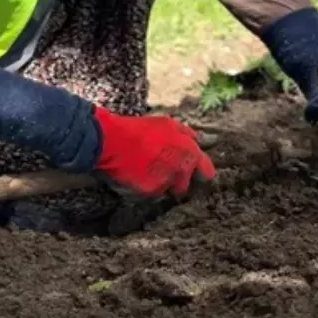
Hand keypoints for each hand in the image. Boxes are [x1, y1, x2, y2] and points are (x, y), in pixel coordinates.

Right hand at [92, 107, 216, 199]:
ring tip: (146, 170)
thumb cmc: (139, 130)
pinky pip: (153, 193)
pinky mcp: (149, 192)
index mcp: (188, 152)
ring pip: (168, 189)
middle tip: (164, 170)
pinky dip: (147, 187)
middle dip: (178, 180)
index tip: (200, 175)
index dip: (203, 173)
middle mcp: (180, 170)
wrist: (111, 142)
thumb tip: (197, 141)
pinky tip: (136, 175)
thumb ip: (186, 134)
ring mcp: (165, 182)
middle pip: (185, 184)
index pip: (206, 171)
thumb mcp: (166, 124)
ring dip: (162, 184)